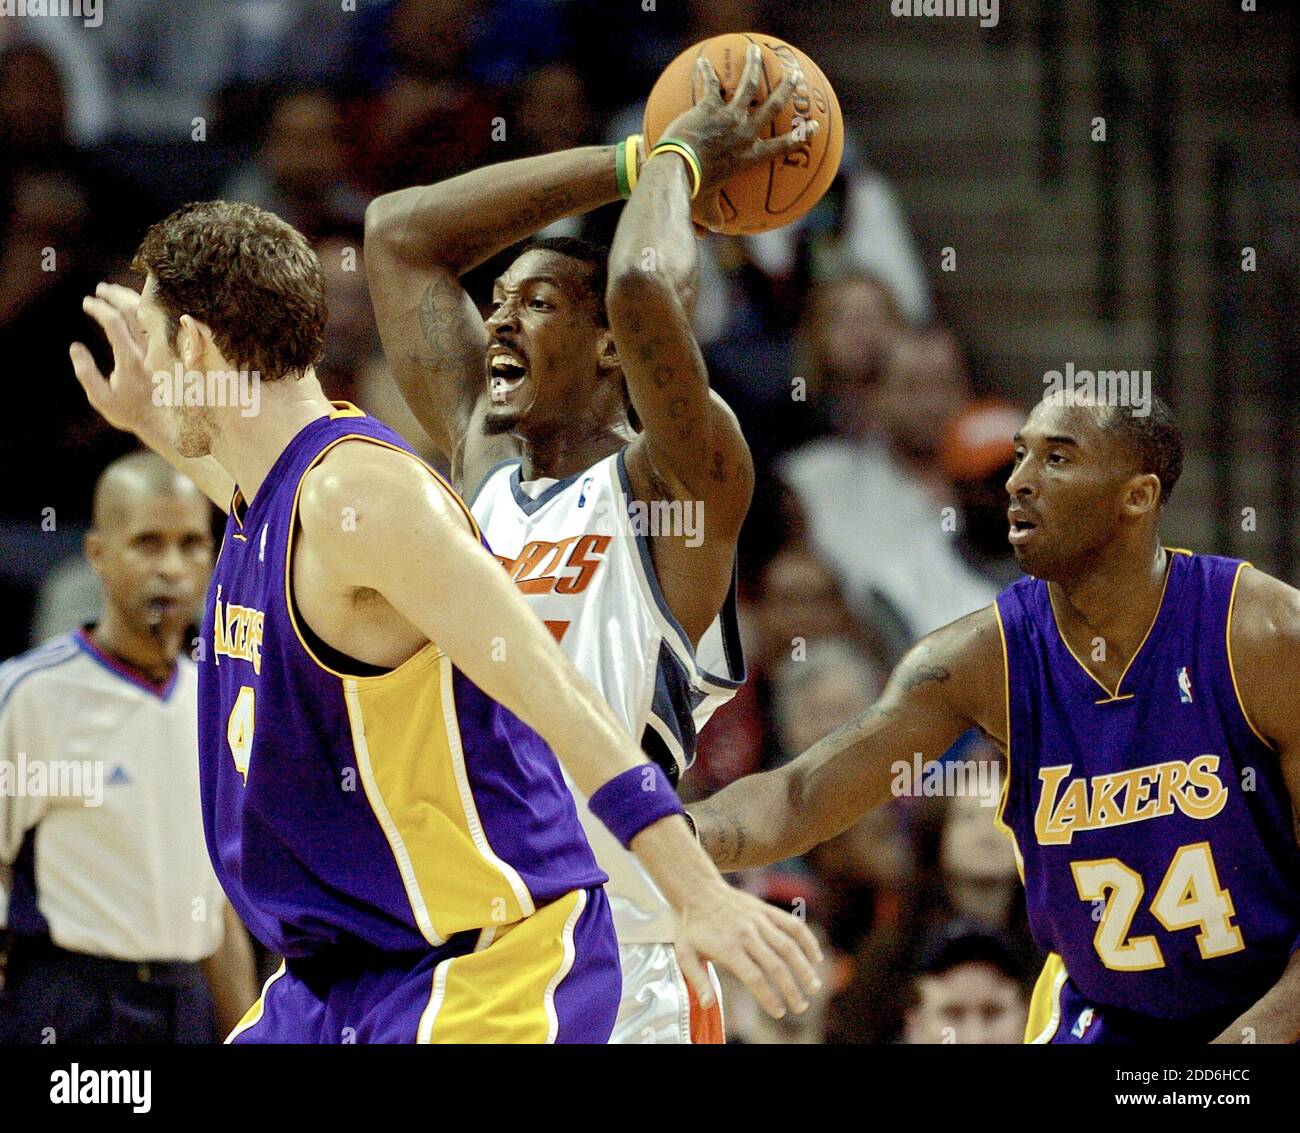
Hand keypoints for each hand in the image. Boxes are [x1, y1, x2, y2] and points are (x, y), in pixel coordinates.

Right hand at [70, 282, 162, 438]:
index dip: (99, 308)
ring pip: (149, 315)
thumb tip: (75, 347)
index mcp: (131, 360)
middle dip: (115, 296)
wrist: (162, 422)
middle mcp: (148, 352)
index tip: (87, 302)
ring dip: (130, 299)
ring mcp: (159, 351)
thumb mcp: (101, 399)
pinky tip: (132, 304)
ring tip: (113, 291)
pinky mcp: (165, 352)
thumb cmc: (128, 411)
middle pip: (134, 312)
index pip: (115, 324)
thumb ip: (86, 373)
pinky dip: (144, 309)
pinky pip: (157, 323)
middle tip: (100, 289)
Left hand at [658, 43, 818, 231]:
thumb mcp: (707, 210)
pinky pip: (710, 85)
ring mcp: (728, 117)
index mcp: (750, 157)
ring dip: (753, 66)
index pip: (782, 146)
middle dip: (786, 89)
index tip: (813, 126)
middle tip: (795, 76)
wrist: (679, 172)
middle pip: (772, 107)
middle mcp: (745, 133)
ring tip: (756, 51)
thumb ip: (714, 218)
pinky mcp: (708, 107)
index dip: (800, 136)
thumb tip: (715, 232)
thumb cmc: (694, 193)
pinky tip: (702, 61)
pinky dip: (706, 73)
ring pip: (747, 86)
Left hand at [673, 879, 822, 1018]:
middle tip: (801, 1007)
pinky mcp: (767, 910)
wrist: (698, 890)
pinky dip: (807, 940)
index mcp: (727, 947)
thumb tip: (707, 1005)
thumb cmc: (691, 926)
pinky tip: (816, 958)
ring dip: (804, 968)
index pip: (754, 977)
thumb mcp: (685, 954)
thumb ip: (698, 980)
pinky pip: (792, 925)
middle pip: (775, 965)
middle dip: (791, 989)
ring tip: (815, 987)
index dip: (769, 997)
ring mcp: (759, 919)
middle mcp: (746, 933)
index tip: (779, 1013)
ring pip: (788, 946)